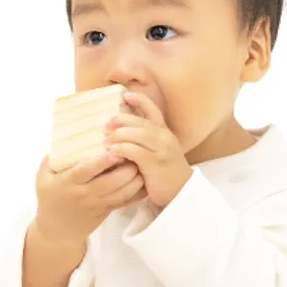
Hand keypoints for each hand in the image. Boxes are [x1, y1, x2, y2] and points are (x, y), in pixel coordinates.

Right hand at [34, 152, 145, 244]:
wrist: (56, 230)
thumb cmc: (49, 198)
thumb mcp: (42, 178)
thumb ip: (52, 159)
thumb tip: (65, 139)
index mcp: (68, 183)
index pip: (86, 171)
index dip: (101, 161)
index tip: (114, 149)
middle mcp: (84, 194)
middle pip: (110, 182)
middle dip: (125, 169)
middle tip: (135, 153)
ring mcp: (97, 205)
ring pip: (121, 193)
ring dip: (134, 180)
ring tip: (141, 164)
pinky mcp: (107, 211)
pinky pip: (125, 202)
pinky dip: (137, 192)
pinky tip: (144, 180)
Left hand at [103, 91, 193, 207]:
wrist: (181, 192)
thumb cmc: (164, 171)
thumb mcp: (158, 151)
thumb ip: (145, 140)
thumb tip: (121, 131)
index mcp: (164, 132)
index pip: (153, 110)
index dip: (140, 100)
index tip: (125, 94)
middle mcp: (164, 138)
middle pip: (140, 121)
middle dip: (120, 120)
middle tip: (105, 126)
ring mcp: (161, 150)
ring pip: (137, 134)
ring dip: (118, 135)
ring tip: (105, 140)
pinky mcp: (155, 164)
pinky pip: (136, 152)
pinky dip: (121, 149)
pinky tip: (111, 152)